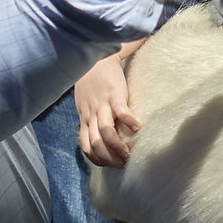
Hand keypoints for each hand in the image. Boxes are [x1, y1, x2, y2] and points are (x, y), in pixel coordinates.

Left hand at [76, 52, 141, 167]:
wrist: (96, 58)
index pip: (86, 147)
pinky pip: (121, 112)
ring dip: (118, 147)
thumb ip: (89, 118)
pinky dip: (129, 122)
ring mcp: (102, 105)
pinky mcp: (114, 94)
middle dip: (109, 159)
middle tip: (122, 163)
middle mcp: (91, 114)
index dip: (98, 160)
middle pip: (96, 145)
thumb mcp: (84, 103)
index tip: (110, 164)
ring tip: (129, 152)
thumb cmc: (91, 82)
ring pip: (106, 133)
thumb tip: (97, 135)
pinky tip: (138, 128)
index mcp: (85, 118)